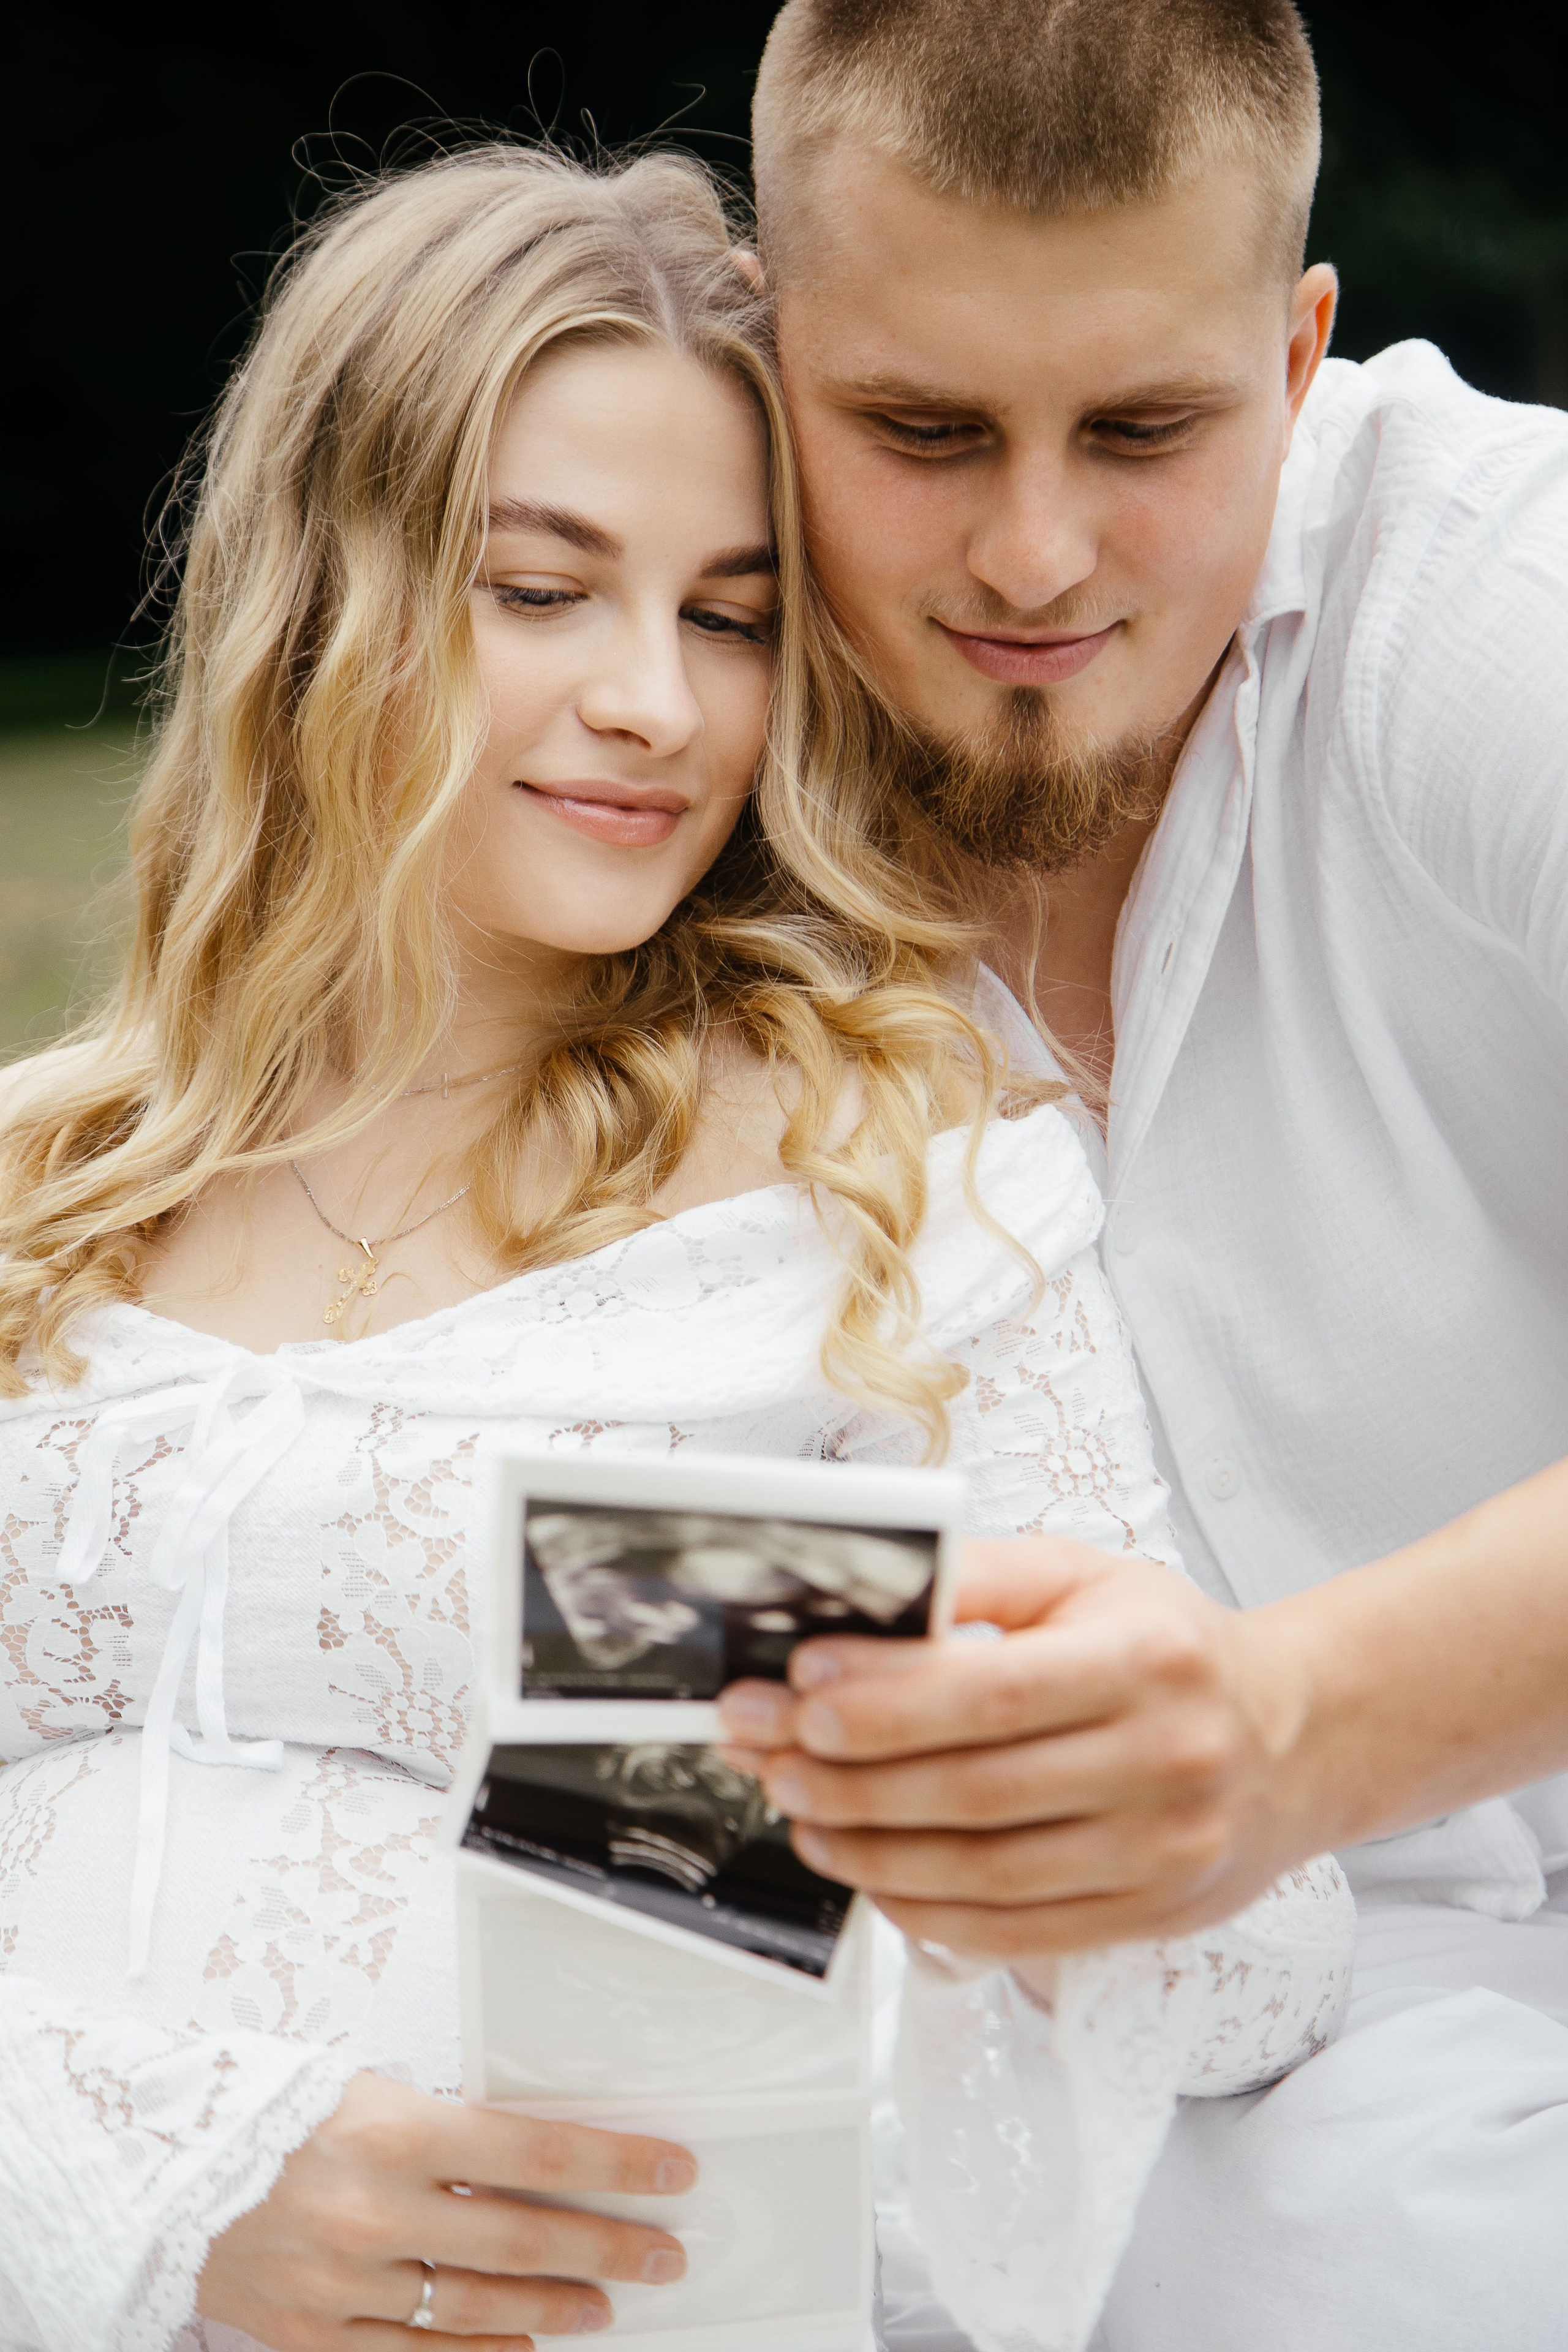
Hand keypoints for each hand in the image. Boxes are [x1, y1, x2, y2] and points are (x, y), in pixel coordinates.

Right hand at [197, 2071, 696, 2347]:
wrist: (154, 2171)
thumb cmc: (266, 2114)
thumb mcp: (365, 2090)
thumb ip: (444, 2130)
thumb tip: (535, 2155)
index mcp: (394, 2129)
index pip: (537, 2148)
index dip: (615, 2164)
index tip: (670, 2172)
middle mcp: (374, 2210)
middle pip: (524, 2239)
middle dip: (608, 2247)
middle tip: (663, 2254)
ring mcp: (342, 2280)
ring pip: (479, 2309)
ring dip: (555, 2308)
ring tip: (603, 2303)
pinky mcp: (309, 2333)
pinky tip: (522, 2347)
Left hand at [718, 1538, 1315, 1957]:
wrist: (1290, 1738)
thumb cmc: (1169, 1648)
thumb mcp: (1083, 1578)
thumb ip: (977, 1579)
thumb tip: (865, 1600)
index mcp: (1148, 1659)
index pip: (991, 1692)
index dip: (884, 1699)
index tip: (800, 1688)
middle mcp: (1164, 1759)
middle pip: (974, 1789)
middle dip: (848, 1775)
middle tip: (770, 1753)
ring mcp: (1161, 1852)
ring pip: (983, 1871)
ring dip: (870, 1848)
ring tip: (802, 1811)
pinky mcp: (1147, 1916)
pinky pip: (1011, 1930)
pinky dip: (924, 1908)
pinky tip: (870, 1872)